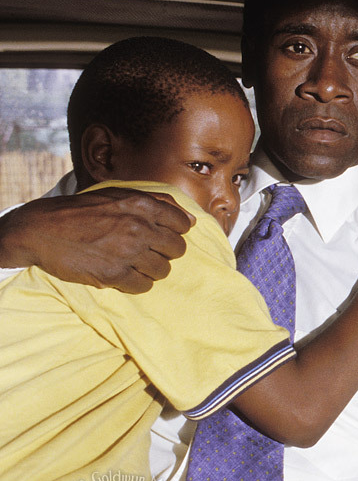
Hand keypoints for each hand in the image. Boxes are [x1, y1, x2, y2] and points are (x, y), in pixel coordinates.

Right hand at [0, 188, 192, 292]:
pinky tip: (123, 274)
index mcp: (142, 205)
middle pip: (177, 249)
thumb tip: (192, 219)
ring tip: (133, 263)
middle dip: (165, 251)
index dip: (175, 231)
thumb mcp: (118, 195)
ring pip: (163, 270)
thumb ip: (158, 202)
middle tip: (146, 250)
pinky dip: (137, 283)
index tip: (162, 235)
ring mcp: (127, 252)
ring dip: (151, 269)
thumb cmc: (82, 211)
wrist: (41, 229)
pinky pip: (144, 286)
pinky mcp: (114, 274)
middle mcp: (139, 227)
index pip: (182, 224)